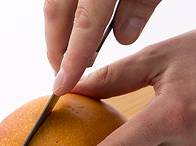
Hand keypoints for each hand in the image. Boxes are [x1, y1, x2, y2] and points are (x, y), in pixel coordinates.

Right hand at [44, 0, 160, 95]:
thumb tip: (125, 36)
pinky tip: (76, 29)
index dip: (72, 59)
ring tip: (70, 57)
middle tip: (63, 78)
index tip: (62, 87)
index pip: (85, 24)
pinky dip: (65, 16)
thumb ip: (140, 3)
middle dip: (56, 50)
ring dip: (58, 33)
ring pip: (54, 5)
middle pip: (56, 16)